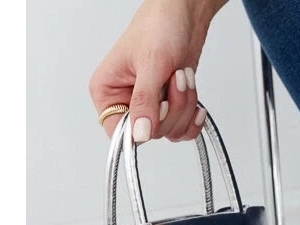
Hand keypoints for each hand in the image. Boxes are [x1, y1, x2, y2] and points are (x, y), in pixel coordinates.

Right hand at [89, 0, 226, 142]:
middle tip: (173, 79)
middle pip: (152, 133)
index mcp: (107, 92)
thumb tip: (139, 133)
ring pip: (171, 131)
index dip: (142, 129)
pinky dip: (193, 114)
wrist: (183, 16)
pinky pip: (183, 129)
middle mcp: (125, 101)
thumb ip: (144, 102)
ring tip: (181, 76)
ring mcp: (149, 106)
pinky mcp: (169, 107)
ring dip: (184, 106)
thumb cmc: (158, 27)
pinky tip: (192, 93)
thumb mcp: (150, 65)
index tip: (158, 108)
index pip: (119, 134)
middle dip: (172, 108)